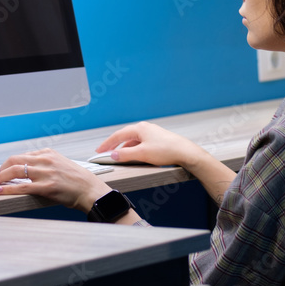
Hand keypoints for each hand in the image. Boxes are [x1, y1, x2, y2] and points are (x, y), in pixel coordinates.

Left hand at [0, 148, 109, 212]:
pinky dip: (7, 188)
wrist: (90, 190)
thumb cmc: (77, 180)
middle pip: (15, 159)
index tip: (5, 169)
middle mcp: (46, 160)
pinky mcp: (46, 187)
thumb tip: (28, 169)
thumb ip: (46, 163)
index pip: (23, 155)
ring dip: (2, 176)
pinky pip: (21, 187)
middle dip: (3, 168)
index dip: (10, 163)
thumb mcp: (61, 163)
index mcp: (49, 153)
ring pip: (15, 170)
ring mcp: (45, 173)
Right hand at [97, 122, 236, 203]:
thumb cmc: (166, 150)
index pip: (118, 135)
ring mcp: (152, 134)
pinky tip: (134, 156)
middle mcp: (145, 128)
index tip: (99, 150)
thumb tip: (113, 154)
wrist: (185, 152)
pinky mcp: (157, 140)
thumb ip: (125, 154)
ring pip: (133, 141)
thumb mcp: (142, 154)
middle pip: (125, 137)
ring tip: (118, 157)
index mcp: (140, 128)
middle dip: (114, 145)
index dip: (107, 143)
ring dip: (125, 148)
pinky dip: (134, 150)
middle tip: (105, 153)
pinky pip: (141, 144)